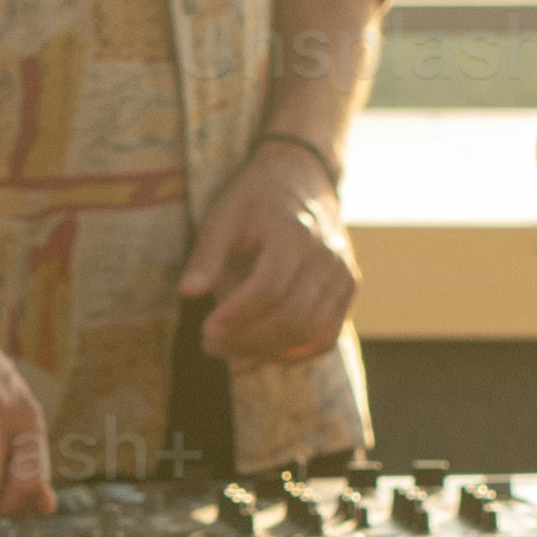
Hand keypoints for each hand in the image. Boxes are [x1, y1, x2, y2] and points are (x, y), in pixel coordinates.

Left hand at [174, 140, 360, 367]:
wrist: (301, 181)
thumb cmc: (256, 201)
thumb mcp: (224, 216)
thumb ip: (207, 255)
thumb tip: (189, 292)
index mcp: (294, 233)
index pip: (268, 289)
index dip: (236, 316)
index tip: (205, 329)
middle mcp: (326, 256)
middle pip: (291, 317)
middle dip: (247, 340)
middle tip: (211, 345)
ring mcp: (343, 275)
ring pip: (310, 333)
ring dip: (267, 352)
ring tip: (230, 352)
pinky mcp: (348, 290)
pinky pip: (327, 337)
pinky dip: (295, 354)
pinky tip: (262, 353)